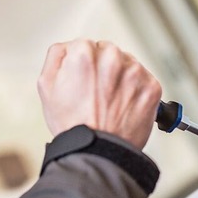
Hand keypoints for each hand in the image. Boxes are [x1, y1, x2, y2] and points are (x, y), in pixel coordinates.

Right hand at [37, 39, 161, 149]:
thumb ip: (56, 56)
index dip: (83, 65)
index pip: (86, 45)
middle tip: (97, 94)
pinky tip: (124, 105)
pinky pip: (144, 79)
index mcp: (84, 54)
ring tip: (110, 102)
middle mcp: (112, 58)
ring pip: (127, 64)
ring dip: (121, 77)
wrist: (98, 152)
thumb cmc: (73, 124)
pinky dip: (136, 90)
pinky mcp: (151, 87)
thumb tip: (68, 46)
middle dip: (103, 68)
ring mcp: (135, 72)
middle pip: (108, 52)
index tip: (84, 81)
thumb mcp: (46, 86)